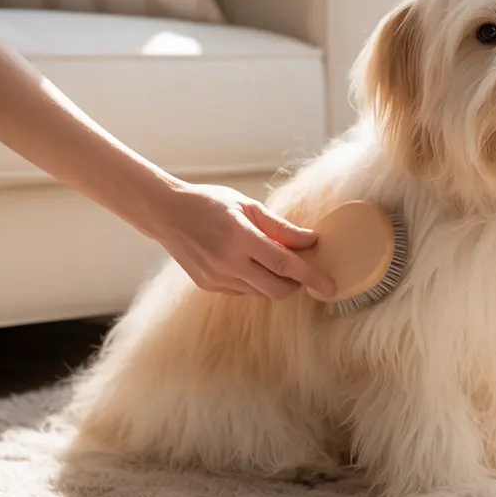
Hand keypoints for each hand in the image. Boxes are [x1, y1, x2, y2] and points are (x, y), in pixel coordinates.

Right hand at [148, 182, 336, 298]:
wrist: (166, 213)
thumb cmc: (209, 203)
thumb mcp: (248, 206)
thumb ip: (281, 227)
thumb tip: (311, 241)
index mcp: (240, 238)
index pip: (285, 265)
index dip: (311, 277)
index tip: (330, 285)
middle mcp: (228, 263)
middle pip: (277, 290)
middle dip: (296, 285)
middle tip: (301, 269)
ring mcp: (216, 278)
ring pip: (260, 293)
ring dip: (274, 282)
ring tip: (270, 259)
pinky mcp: (209, 286)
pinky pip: (243, 292)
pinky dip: (254, 282)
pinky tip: (247, 263)